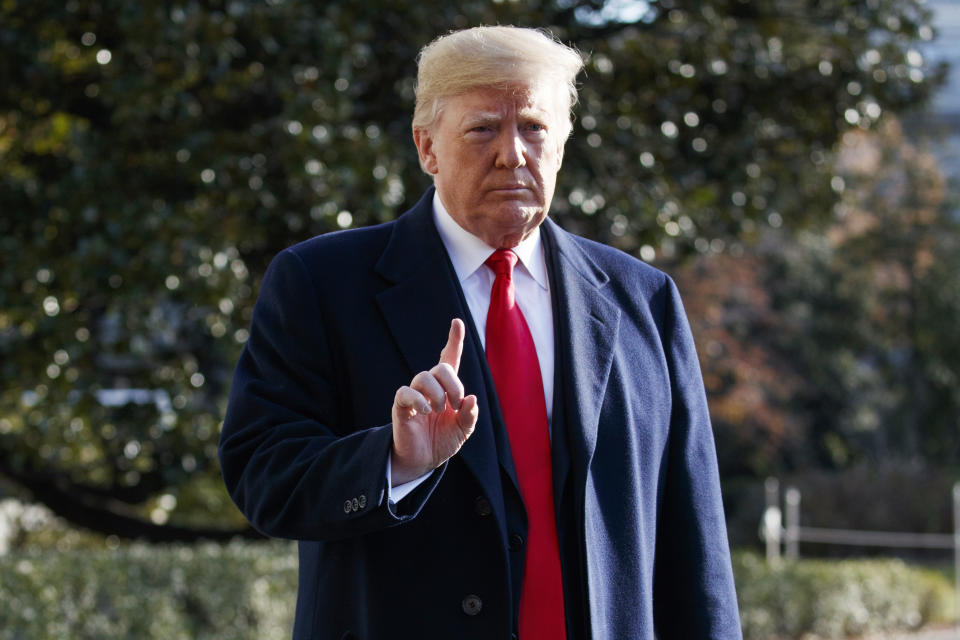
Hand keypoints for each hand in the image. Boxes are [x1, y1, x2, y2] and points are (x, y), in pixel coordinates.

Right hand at [390, 318, 478, 484]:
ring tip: (439, 410)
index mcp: (447, 388)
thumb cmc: (442, 441)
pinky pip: (406, 392)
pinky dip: (418, 400)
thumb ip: (470, 415)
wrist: (424, 461)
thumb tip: (471, 399)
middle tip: (455, 403)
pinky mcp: (401, 406)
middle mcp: (430, 387)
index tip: (457, 322)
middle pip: (441, 367)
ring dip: (437, 394)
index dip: (454, 340)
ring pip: (423, 376)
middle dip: (453, 384)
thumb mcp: (463, 430)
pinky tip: (425, 411)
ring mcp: (414, 395)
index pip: (449, 358)